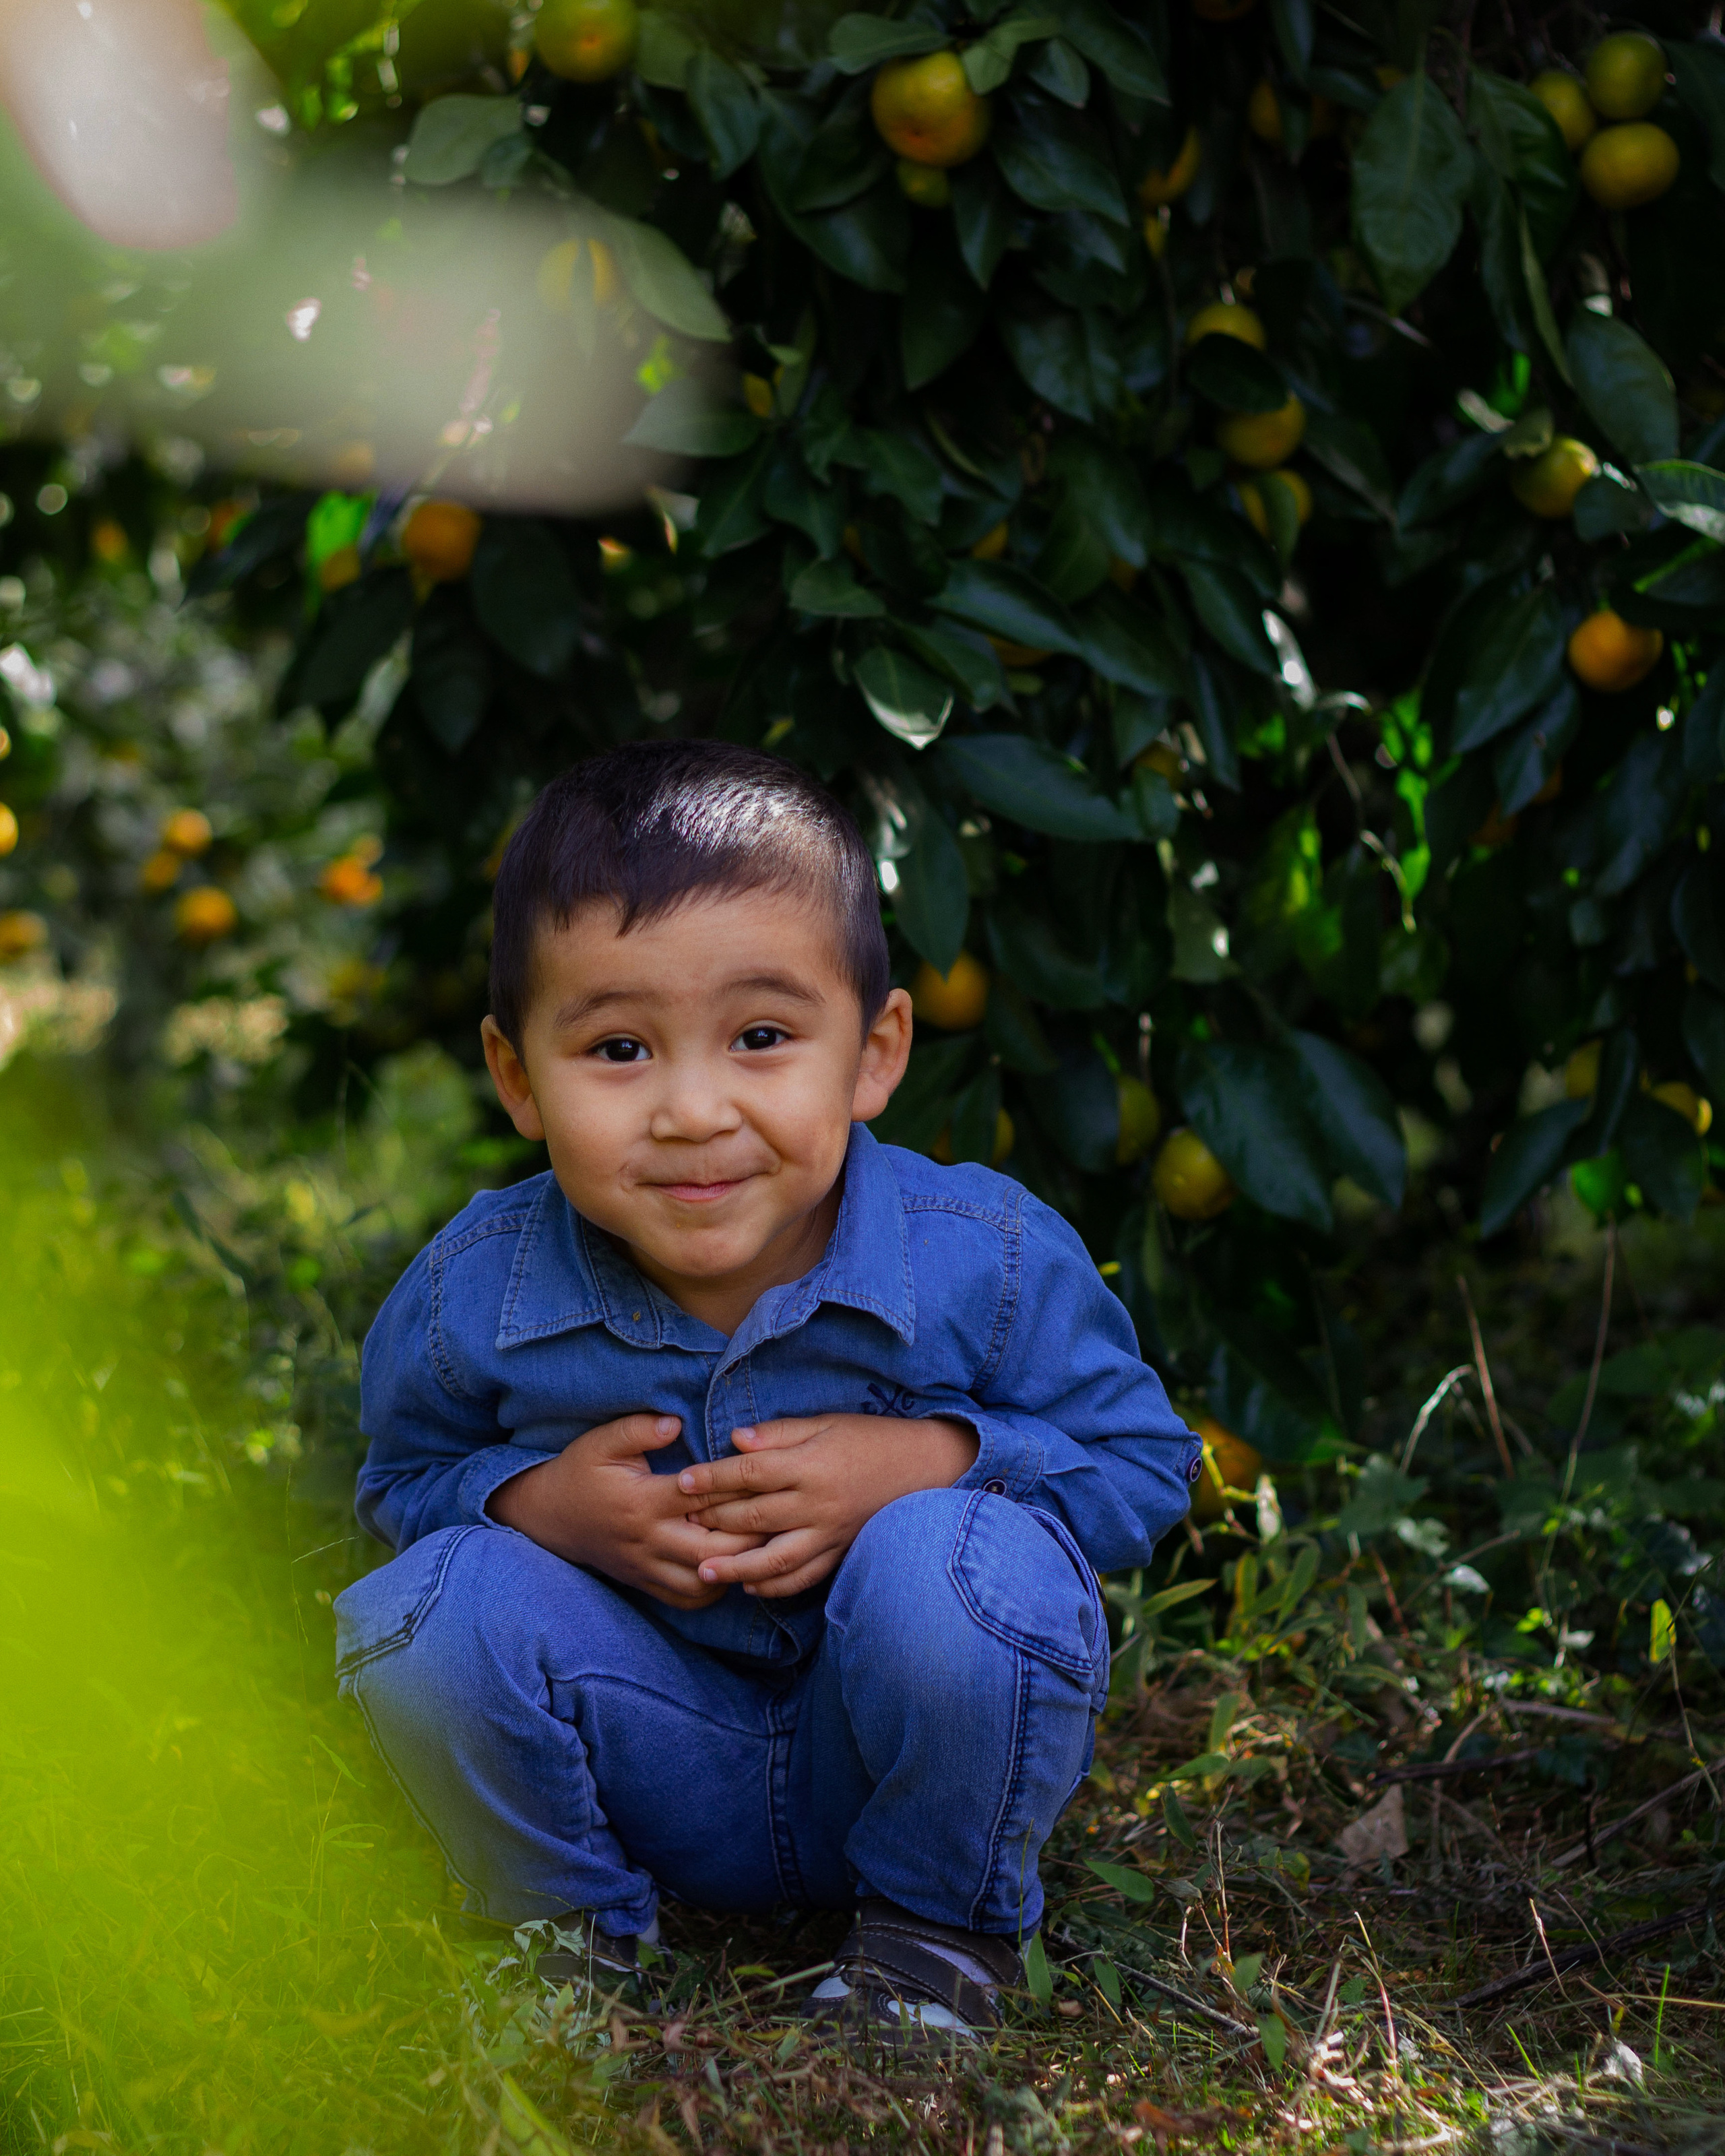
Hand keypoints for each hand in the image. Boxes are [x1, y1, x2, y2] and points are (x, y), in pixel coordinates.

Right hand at [488, 1414, 766, 1610]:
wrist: (547, 1517)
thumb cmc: (580, 1472)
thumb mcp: (601, 1441)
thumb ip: (639, 1429)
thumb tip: (675, 1422)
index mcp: (643, 1501)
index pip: (704, 1497)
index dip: (740, 1488)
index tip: (768, 1477)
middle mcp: (649, 1540)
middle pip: (714, 1550)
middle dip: (749, 1536)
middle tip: (776, 1515)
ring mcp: (647, 1567)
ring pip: (705, 1582)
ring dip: (736, 1567)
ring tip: (758, 1544)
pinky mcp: (645, 1583)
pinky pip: (688, 1599)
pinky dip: (714, 1588)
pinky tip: (731, 1567)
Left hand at [674, 1413, 980, 1598]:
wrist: (927, 1467)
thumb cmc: (872, 1437)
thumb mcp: (826, 1422)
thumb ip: (780, 1434)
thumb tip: (735, 1441)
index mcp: (812, 1465)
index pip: (751, 1474)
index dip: (713, 1479)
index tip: (683, 1482)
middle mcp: (818, 1504)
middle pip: (755, 1518)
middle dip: (715, 1522)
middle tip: (681, 1524)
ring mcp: (831, 1534)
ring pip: (776, 1560)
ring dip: (736, 1568)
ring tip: (704, 1571)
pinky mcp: (842, 1552)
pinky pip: (805, 1577)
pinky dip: (776, 1587)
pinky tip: (750, 1587)